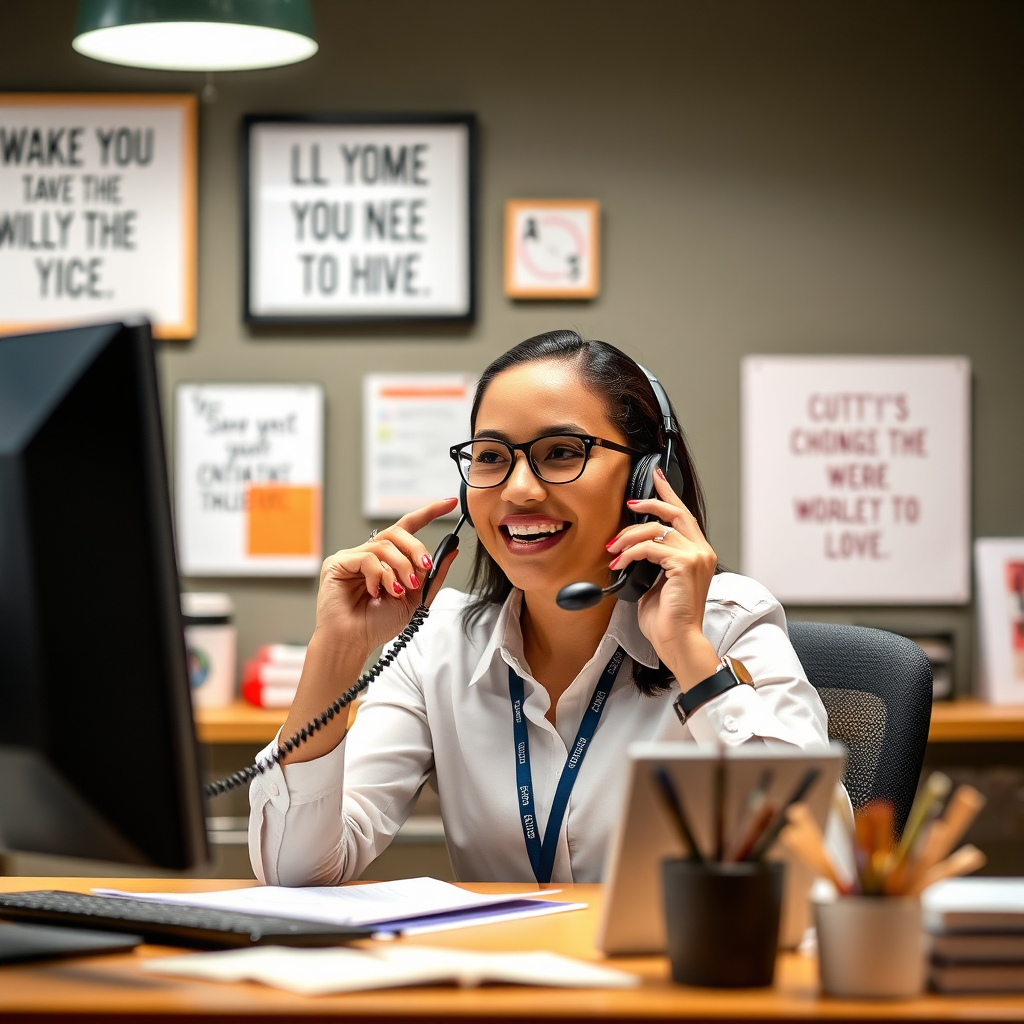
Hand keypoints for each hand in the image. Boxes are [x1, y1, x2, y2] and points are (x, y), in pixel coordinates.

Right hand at [312, 497, 459, 660]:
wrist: (354, 642)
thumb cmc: (378, 623)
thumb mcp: (416, 598)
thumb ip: (432, 575)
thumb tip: (452, 550)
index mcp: (387, 560)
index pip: (408, 528)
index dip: (429, 513)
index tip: (450, 503)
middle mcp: (370, 554)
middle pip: (397, 533)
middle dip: (416, 549)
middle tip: (424, 567)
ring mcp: (352, 557)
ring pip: (384, 546)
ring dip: (399, 568)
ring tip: (400, 589)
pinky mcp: (337, 563)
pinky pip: (366, 557)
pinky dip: (379, 575)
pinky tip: (377, 592)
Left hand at [604, 468, 719, 688]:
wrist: (677, 641)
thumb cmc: (668, 619)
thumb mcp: (657, 583)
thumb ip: (653, 562)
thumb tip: (633, 550)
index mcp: (699, 554)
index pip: (684, 515)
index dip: (669, 494)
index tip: (656, 477)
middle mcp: (702, 551)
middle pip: (674, 513)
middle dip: (650, 502)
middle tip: (629, 503)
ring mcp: (696, 556)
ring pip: (656, 530)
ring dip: (628, 538)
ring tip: (613, 550)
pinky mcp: (684, 564)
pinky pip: (649, 548)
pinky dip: (629, 553)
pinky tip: (619, 563)